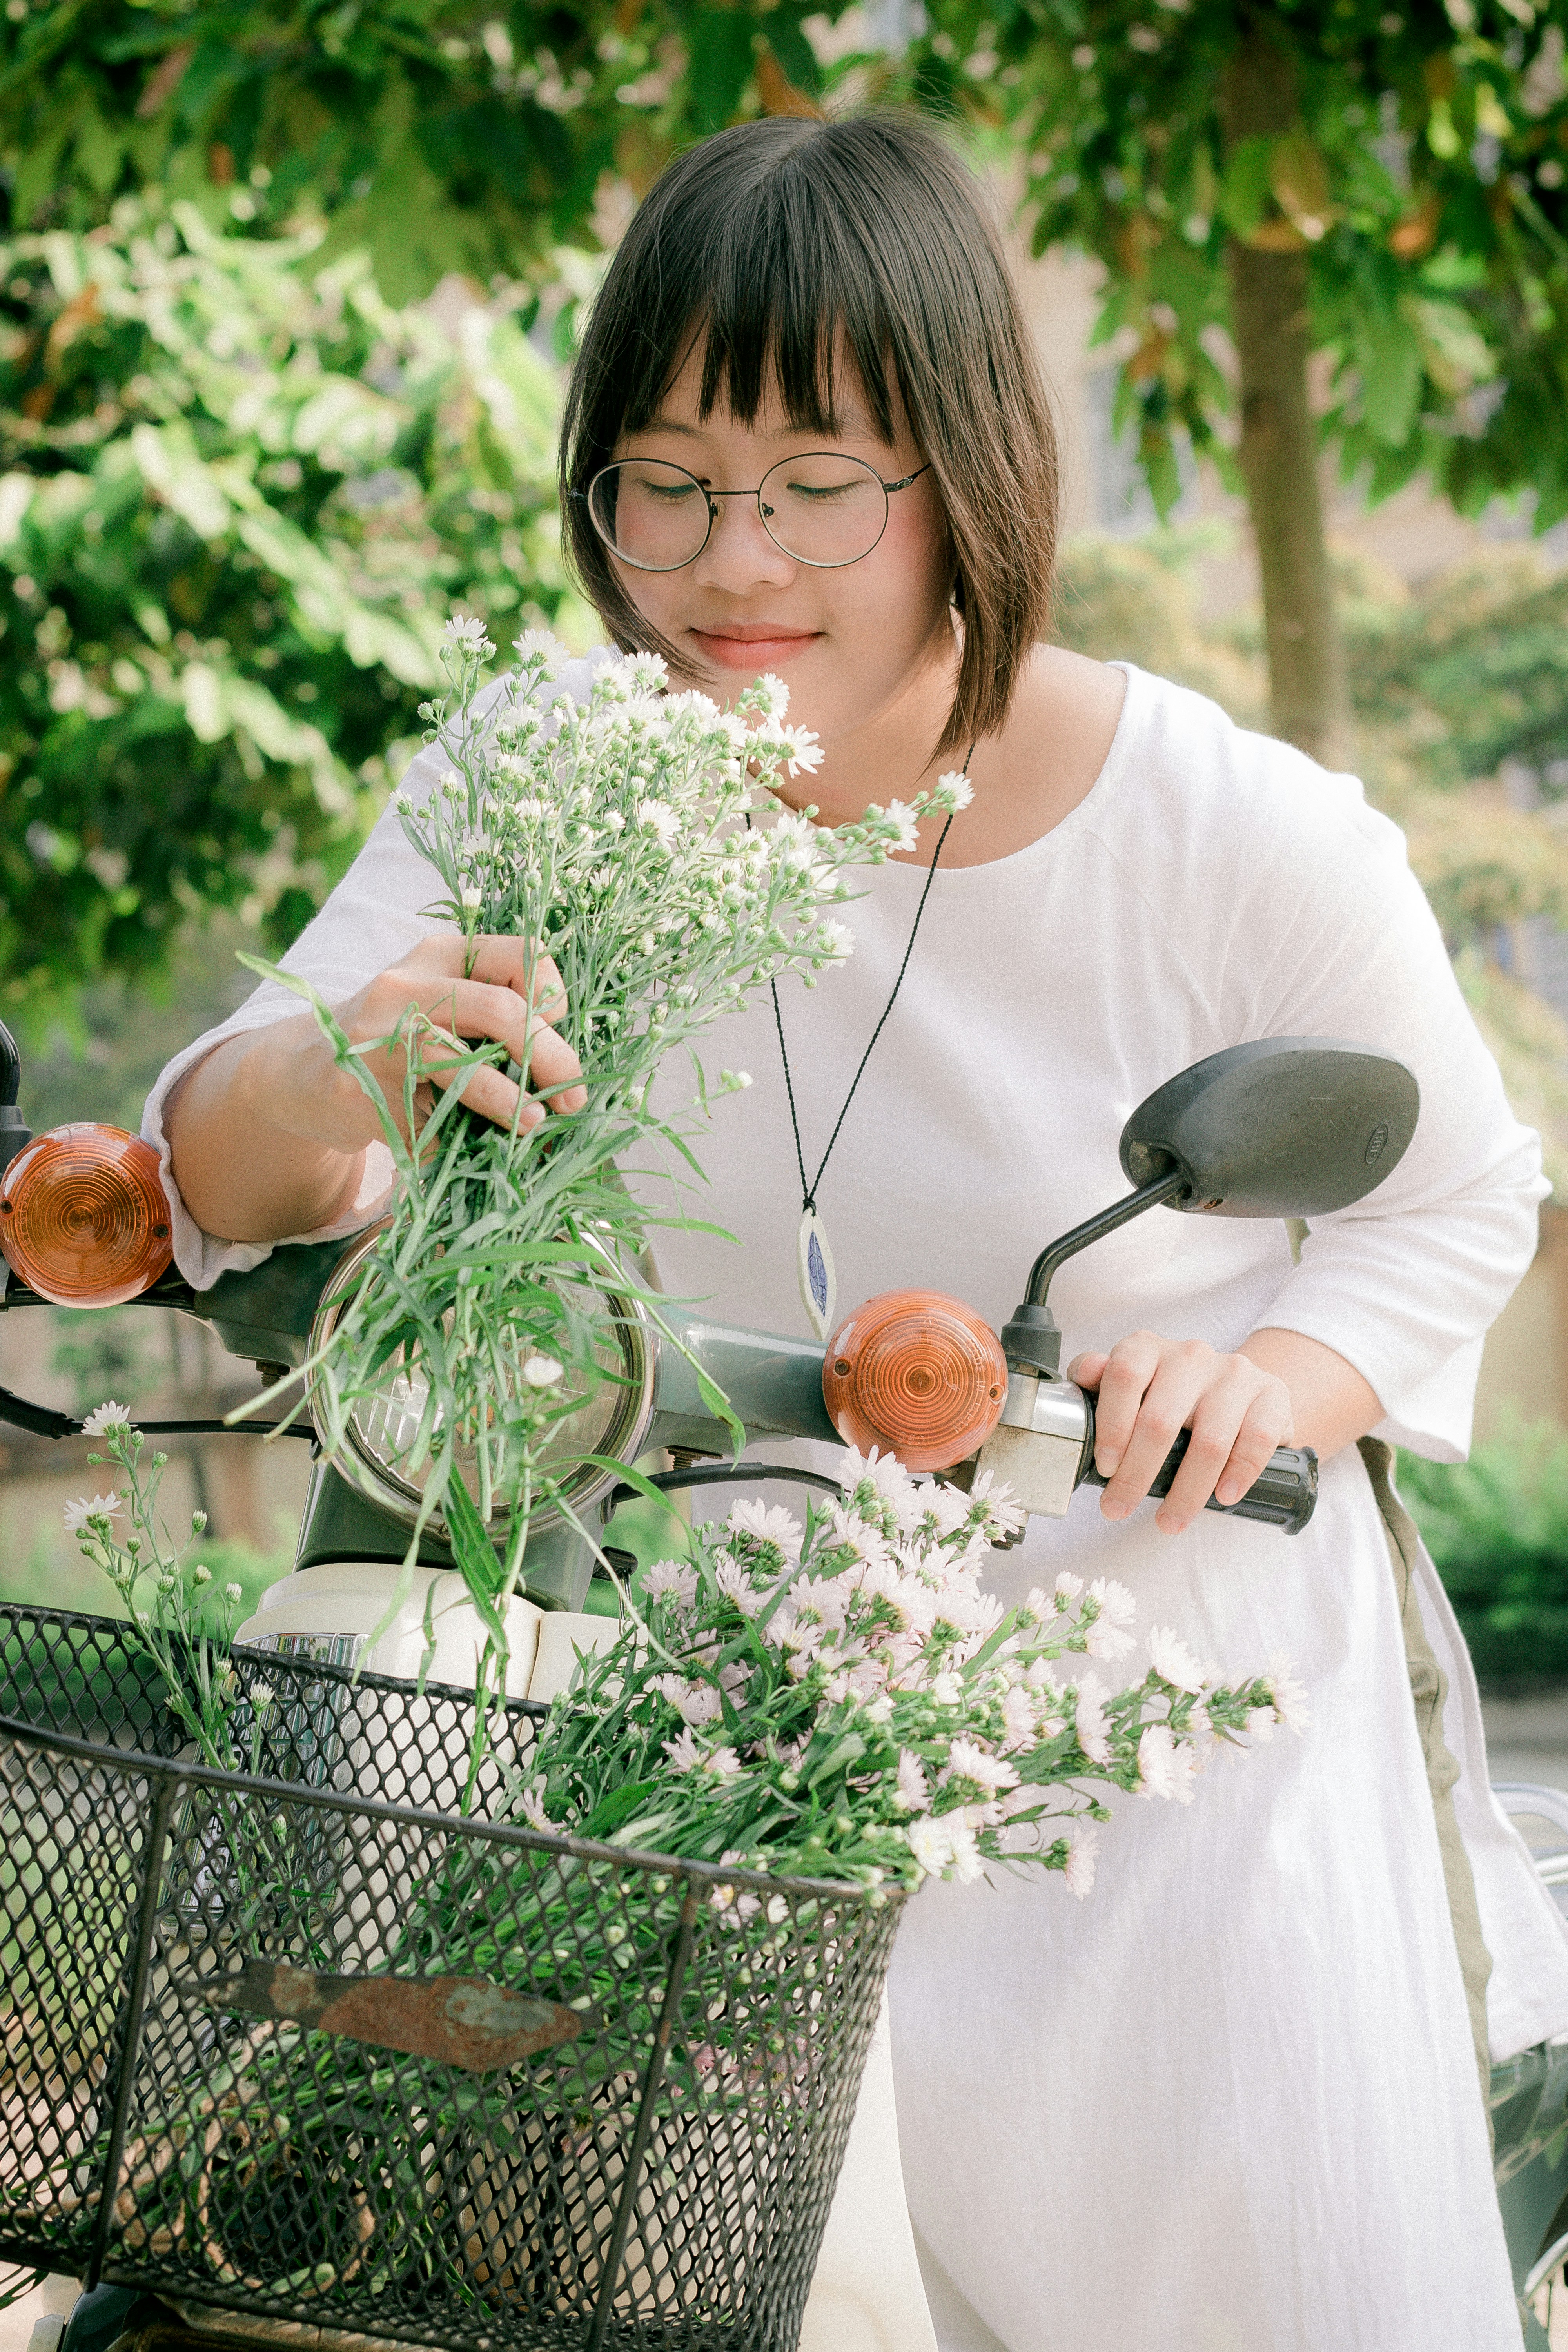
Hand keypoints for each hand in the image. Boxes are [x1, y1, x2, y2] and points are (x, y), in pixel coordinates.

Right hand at [297, 931, 586, 1153]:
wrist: (301, 1069)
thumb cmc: (396, 1038)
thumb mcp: (441, 1005)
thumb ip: (493, 1015)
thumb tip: (564, 1068)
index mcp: (441, 956)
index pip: (522, 954)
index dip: (554, 999)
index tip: (557, 1034)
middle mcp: (409, 986)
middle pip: (503, 1012)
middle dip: (552, 1058)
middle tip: (572, 1096)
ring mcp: (380, 1037)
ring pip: (465, 1068)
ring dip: (510, 1103)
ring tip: (533, 1124)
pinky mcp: (360, 1088)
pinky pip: (426, 1122)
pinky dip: (451, 1142)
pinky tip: (451, 1145)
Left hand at [1065, 1332, 1294, 1534]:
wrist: (1237, 1390)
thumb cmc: (1171, 1395)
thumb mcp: (1131, 1385)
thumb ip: (1101, 1379)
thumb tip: (1084, 1374)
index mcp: (1149, 1347)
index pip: (1124, 1376)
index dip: (1112, 1426)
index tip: (1106, 1467)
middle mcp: (1191, 1355)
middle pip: (1160, 1419)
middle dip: (1136, 1475)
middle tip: (1119, 1508)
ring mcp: (1235, 1373)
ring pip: (1208, 1440)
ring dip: (1186, 1491)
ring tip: (1169, 1521)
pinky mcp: (1271, 1395)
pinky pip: (1256, 1440)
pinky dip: (1239, 1474)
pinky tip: (1223, 1496)